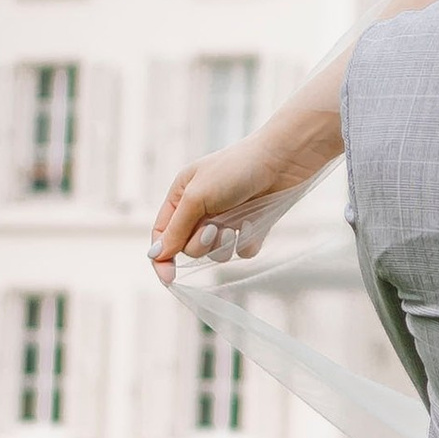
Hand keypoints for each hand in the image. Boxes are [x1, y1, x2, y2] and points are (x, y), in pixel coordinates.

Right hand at [147, 127, 314, 280]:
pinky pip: (242, 251)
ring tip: (237, 223)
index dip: (162, 256)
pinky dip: (248, 241)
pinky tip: (255, 222)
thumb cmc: (235, 169)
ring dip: (225, 244)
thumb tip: (155, 255)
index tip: (169, 277)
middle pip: (189, 247)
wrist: (283, 159)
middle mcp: (202, 209)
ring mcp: (227, 220)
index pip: (162, 234)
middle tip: (214, 227)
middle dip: (202, 242)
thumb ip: (176, 229)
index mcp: (182, 196)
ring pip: (216, 253)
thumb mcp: (197, 196)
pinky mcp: (250, 227)